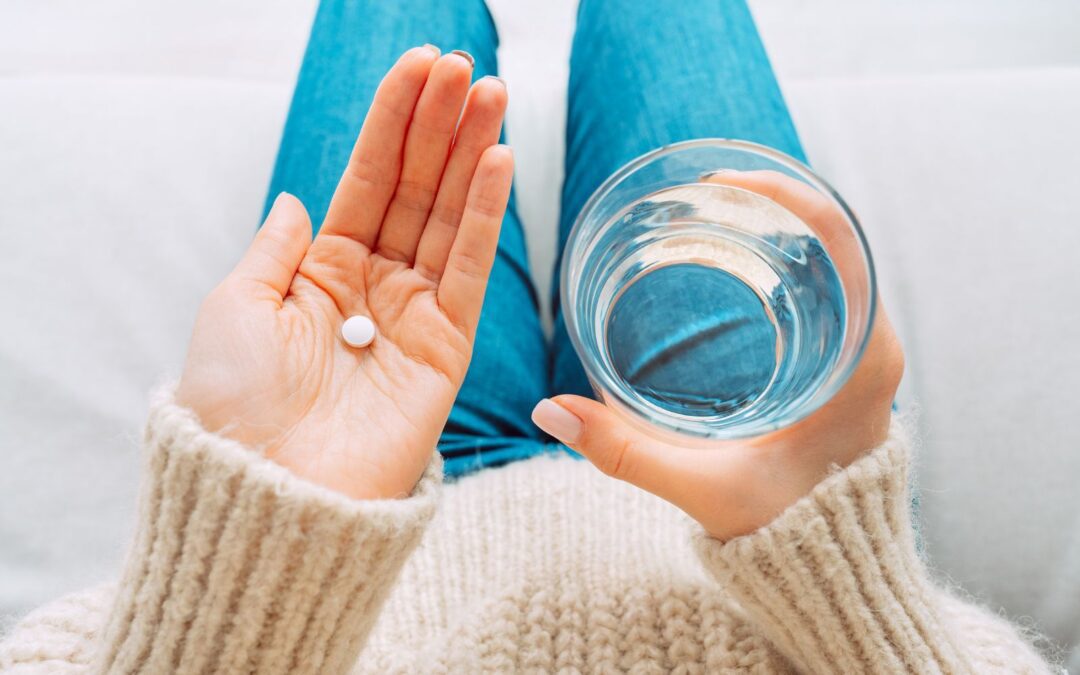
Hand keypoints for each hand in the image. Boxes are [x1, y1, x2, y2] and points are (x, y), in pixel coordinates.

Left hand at [177, 47, 512, 499]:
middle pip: (415, 189)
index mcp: (319, 272)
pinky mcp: (446, 348)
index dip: (392, 123)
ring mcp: (413, 315)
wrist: (267, 489)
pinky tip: (497, 162)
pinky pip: (469, 270)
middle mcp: (371, 287)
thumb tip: (299, 199)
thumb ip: (276, 247)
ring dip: (471, 154)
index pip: (366, 180)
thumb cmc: (236, 403)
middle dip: (440, 126)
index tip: (420, 68)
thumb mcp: (235, 306)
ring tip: (492, 94)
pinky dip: (484, 217)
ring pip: (448, 218)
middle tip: (468, 68)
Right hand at [532, 170, 903, 540]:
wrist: (835, 570)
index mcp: (860, 361)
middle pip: (831, 239)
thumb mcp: (703, 488)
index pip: (839, 243)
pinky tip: (727, 256)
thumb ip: (625, 452)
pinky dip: (775, 261)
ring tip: (706, 210)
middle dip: (766, 202)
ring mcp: (862, 351)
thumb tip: (549, 412)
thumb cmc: (786, 530)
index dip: (784, 195)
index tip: (722, 180)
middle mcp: (871, 344)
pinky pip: (819, 287)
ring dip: (770, 228)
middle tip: (698, 192)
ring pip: (825, 261)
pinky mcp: (844, 362)